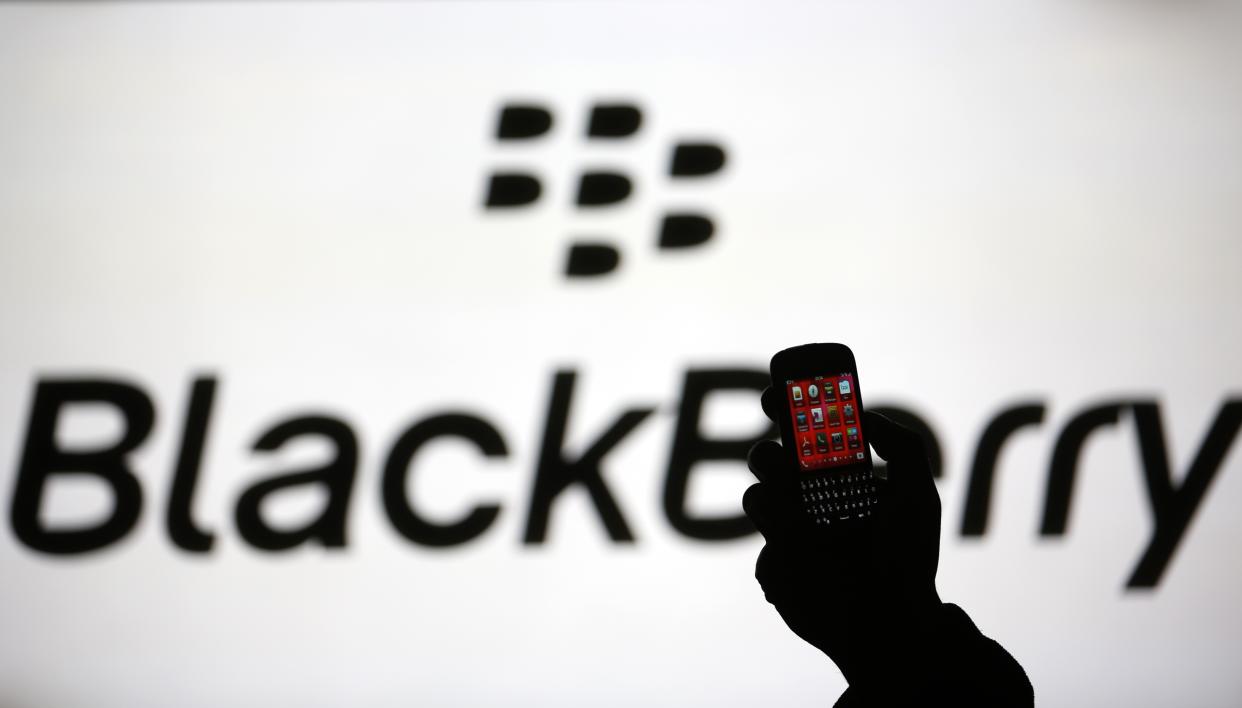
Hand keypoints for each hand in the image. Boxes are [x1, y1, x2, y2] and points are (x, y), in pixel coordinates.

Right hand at [743, 394, 942, 683]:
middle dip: (768, 452)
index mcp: (838, 477)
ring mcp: (789, 535)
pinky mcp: (777, 570)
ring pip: (756, 498)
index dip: (785, 408)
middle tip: (783, 460)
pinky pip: (763, 554)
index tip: (775, 395)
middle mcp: (809, 500)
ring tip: (806, 520)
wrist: (892, 624)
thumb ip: (902, 445)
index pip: (802, 433)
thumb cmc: (908, 560)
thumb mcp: (919, 495)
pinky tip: (816, 566)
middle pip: (768, 459)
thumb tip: (866, 417)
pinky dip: (785, 556)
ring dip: (775, 502)